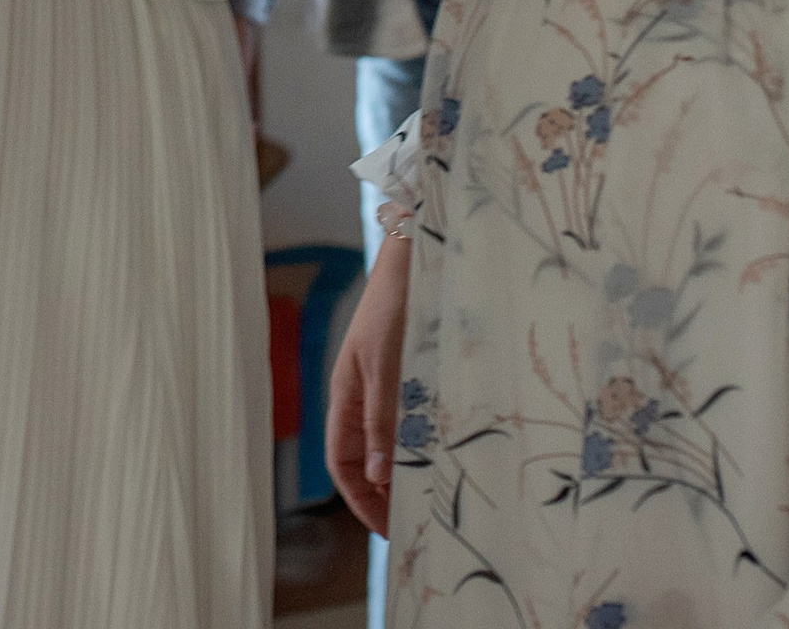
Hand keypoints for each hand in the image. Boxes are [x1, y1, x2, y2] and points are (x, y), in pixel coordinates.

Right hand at [328, 226, 412, 536]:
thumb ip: (382, 418)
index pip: (341, 462)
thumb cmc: (395, 304)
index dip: (360, 500)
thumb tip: (377, 476)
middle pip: (364, 460)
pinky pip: (412, 425)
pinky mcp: (412, 377)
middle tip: (416, 527)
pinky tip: (447, 460)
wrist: (417, 256)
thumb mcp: (386, 364)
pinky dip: (424, 449)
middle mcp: (364, 395)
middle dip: (383, 496)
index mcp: (346, 394)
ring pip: (390, 445)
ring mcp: (387, 386)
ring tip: (434, 503)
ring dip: (405, 474)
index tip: (389, 531)